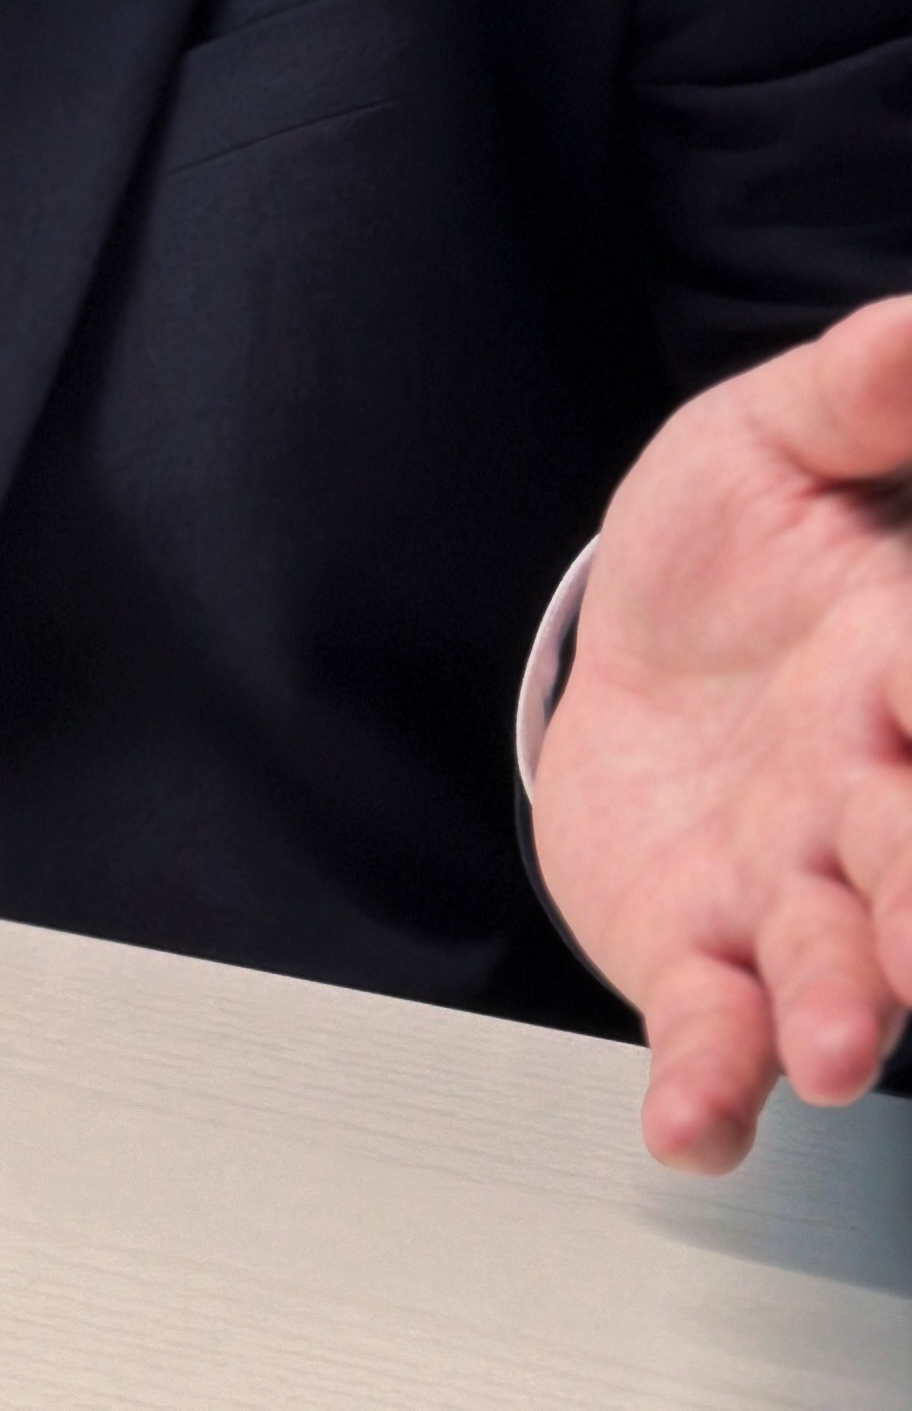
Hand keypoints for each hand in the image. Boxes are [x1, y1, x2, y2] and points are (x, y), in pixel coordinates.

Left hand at [532, 294, 911, 1172]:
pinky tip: (689, 1129)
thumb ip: (866, 385)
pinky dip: (708, 1087)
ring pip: (833, 966)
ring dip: (841, 1011)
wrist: (628, 638)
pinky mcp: (693, 952)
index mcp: (900, 667)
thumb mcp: (779, 437)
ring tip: (836, 1048)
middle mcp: (867, 798)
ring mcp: (786, 891)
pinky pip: (711, 1032)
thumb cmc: (731, 544)